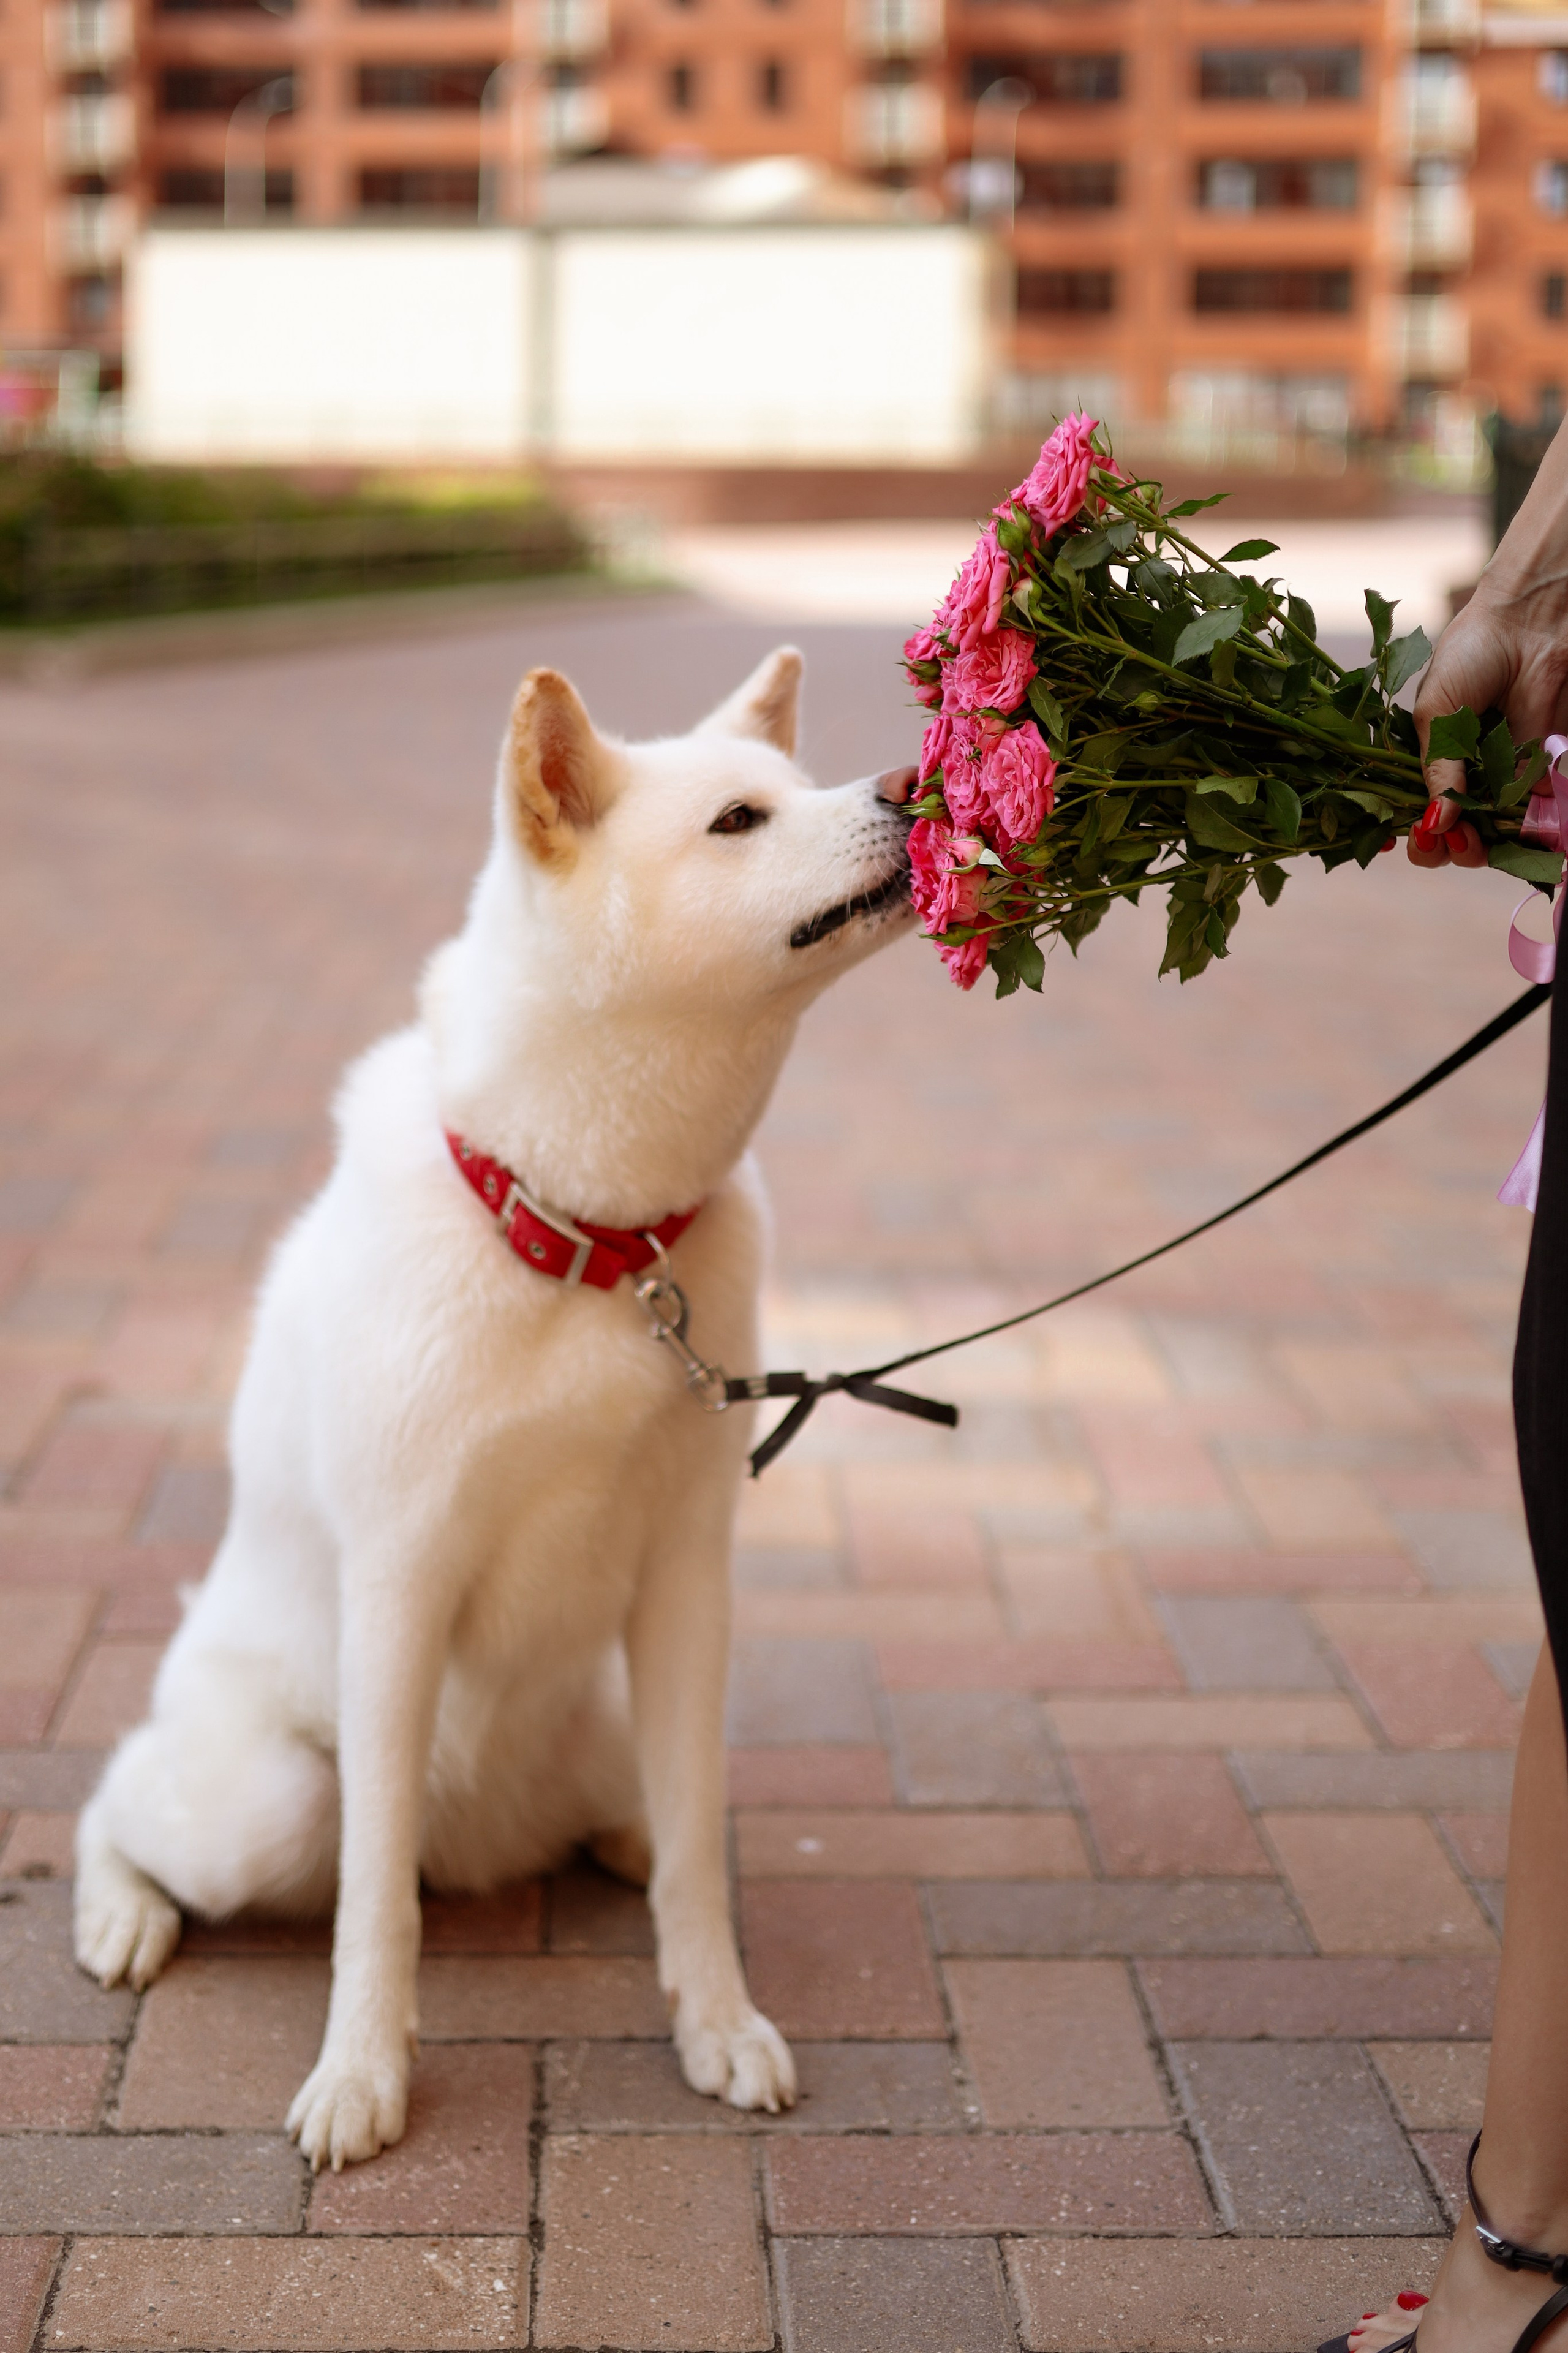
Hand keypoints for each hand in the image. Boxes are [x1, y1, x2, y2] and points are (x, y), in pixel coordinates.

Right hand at [1409, 418, 1567, 869]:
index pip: (1419, 816)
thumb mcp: (1436, 712)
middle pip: (1454, 837)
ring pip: (1492, 835)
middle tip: (1456, 842)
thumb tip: (1435, 823)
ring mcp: (1504, 779)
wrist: (1530, 623)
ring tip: (1477, 840)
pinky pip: (1532, 814)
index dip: (1417, 838)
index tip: (1420, 838)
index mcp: (1431, 764)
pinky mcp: (1542, 772)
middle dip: (1450, 849)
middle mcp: (1466, 778)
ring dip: (1485, 847)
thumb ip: (1437, 770)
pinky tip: (1516, 832)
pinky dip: (1526, 830)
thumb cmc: (1470, 656)